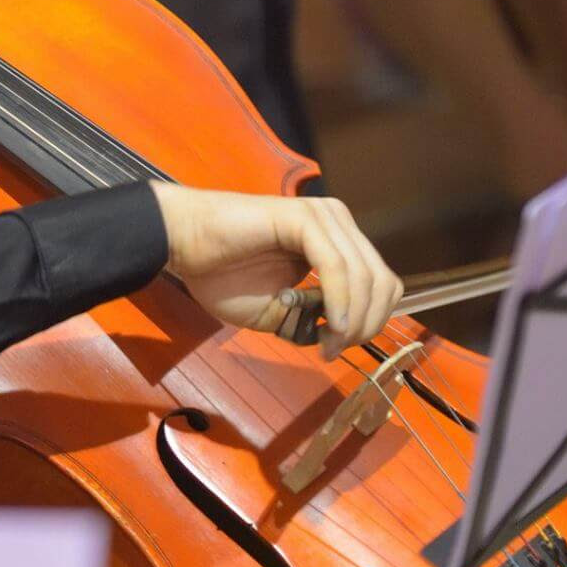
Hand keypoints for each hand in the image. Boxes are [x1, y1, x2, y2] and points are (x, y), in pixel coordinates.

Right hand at [151, 183, 402, 361]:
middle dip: (365, 326)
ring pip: (365, 277)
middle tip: (331, 349)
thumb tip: (343, 331)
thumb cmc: (223, 275)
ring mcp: (322, 217)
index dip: (371, 323)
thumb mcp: (282, 312)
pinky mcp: (302, 218)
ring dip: (352, 320)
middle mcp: (338, 223)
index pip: (383, 285)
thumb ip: (317, 319)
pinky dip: (339, 300)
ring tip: (326, 342)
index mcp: (337, 241)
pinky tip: (329, 324)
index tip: (336, 348)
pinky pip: (335, 265)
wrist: (183, 244)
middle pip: (382, 283)